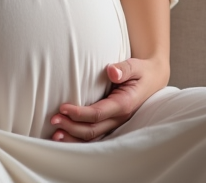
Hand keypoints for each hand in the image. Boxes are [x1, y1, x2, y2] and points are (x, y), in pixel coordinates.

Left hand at [49, 57, 169, 141]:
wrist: (153, 80)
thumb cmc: (142, 72)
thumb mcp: (136, 66)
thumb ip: (124, 68)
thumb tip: (111, 71)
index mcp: (124, 104)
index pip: (98, 114)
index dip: (79, 113)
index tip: (62, 107)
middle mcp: (120, 118)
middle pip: (92, 129)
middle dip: (71, 126)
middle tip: (53, 119)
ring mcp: (116, 123)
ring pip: (93, 137)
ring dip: (73, 137)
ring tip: (55, 134)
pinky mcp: (111, 124)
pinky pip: (94, 136)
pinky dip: (78, 138)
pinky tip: (65, 136)